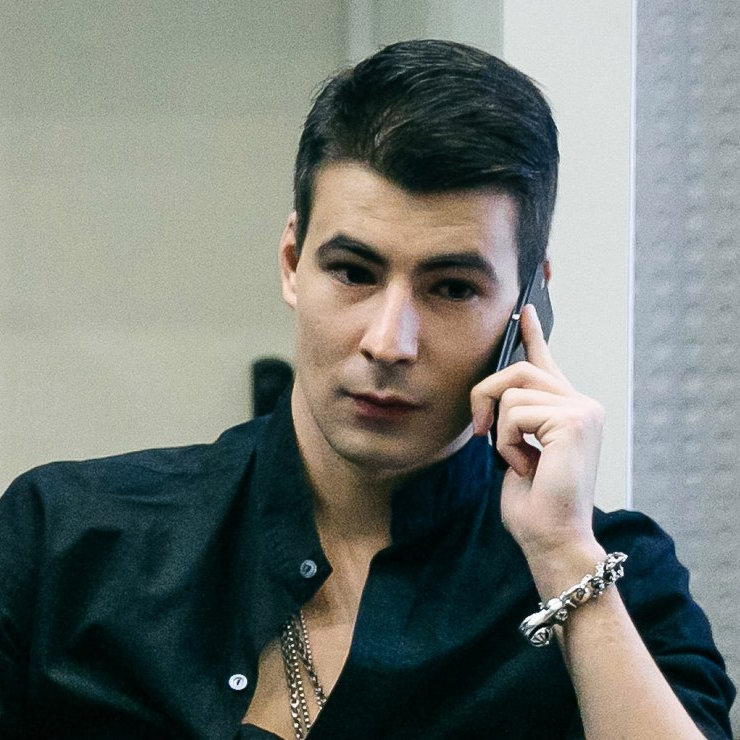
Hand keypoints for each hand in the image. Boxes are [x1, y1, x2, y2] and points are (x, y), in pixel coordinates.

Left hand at [470, 305, 605, 584]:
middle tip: (481, 431)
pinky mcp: (574, 420)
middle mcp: (582, 403)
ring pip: (511, 391)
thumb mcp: (515, 448)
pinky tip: (527, 465)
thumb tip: (494, 396)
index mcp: (568, 409)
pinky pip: (514, 412)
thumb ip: (513, 416)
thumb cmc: (533, 502)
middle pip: (517, 370)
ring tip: (519, 461)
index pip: (546, 362)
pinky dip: (507, 442)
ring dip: (501, 431)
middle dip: (486, 397)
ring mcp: (582, 410)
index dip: (532, 335)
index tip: (524, 309)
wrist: (551, 537)